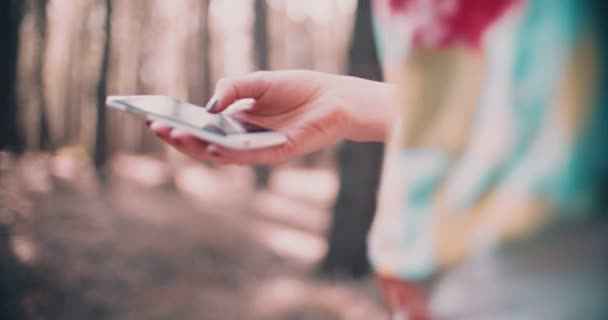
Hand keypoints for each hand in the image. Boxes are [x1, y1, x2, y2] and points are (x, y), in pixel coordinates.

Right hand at [150, 70, 396, 164]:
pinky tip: (209, 144)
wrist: (333, 97)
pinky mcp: (274, 154)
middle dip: (180, 138)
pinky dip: (227, 153)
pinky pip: (246, 156)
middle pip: (205, 145)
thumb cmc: (298, 89)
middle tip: (158, 127)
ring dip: (196, 147)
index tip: (154, 118)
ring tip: (175, 134)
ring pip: (221, 155)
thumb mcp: (258, 82)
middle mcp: (244, 139)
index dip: (179, 126)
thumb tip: (208, 106)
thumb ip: (232, 89)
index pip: (202, 129)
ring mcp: (257, 149)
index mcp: (237, 123)